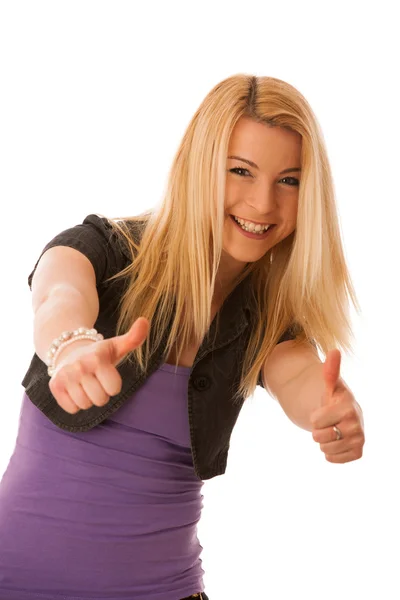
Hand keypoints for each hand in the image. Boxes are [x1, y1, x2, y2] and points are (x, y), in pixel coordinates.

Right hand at [48, 317, 149, 414]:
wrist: (69, 351)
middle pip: (100, 399)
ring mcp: (66, 376)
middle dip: (101, 393)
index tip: (107, 375)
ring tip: (85, 384)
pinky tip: (75, 389)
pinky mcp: (54, 386)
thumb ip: (134, 337)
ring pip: (85, 405)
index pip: (114, 389)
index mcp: (98, 358)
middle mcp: (80, 366)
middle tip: (96, 380)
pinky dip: (75, 404)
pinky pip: (71, 409)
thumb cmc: (99, 354)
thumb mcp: (117, 346)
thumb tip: (145, 320)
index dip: (113, 385)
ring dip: (88, 398)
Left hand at [310, 349, 364, 463]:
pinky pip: (333, 459)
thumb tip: (334, 351)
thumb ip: (330, 370)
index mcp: (348, 407)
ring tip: (332, 431)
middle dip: (318, 430)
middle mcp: (357, 423)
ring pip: (326, 449)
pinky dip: (329, 453)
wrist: (342, 415)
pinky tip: (336, 442)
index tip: (322, 411)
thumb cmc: (333, 398)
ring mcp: (359, 439)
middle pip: (319, 437)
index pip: (316, 420)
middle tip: (327, 423)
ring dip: (323, 442)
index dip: (315, 417)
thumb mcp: (329, 384)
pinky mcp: (358, 452)